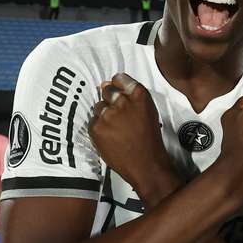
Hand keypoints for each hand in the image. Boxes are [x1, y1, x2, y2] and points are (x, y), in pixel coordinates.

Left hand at [90, 73, 175, 191]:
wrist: (145, 163)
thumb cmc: (149, 139)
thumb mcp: (149, 112)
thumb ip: (132, 97)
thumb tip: (108, 84)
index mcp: (139, 96)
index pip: (120, 78)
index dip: (117, 84)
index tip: (117, 89)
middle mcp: (123, 102)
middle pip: (107, 90)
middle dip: (110, 99)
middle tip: (117, 114)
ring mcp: (108, 115)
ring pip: (98, 106)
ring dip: (104, 115)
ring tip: (116, 129)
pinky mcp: (97, 128)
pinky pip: (93, 122)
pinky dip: (99, 128)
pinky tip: (111, 137)